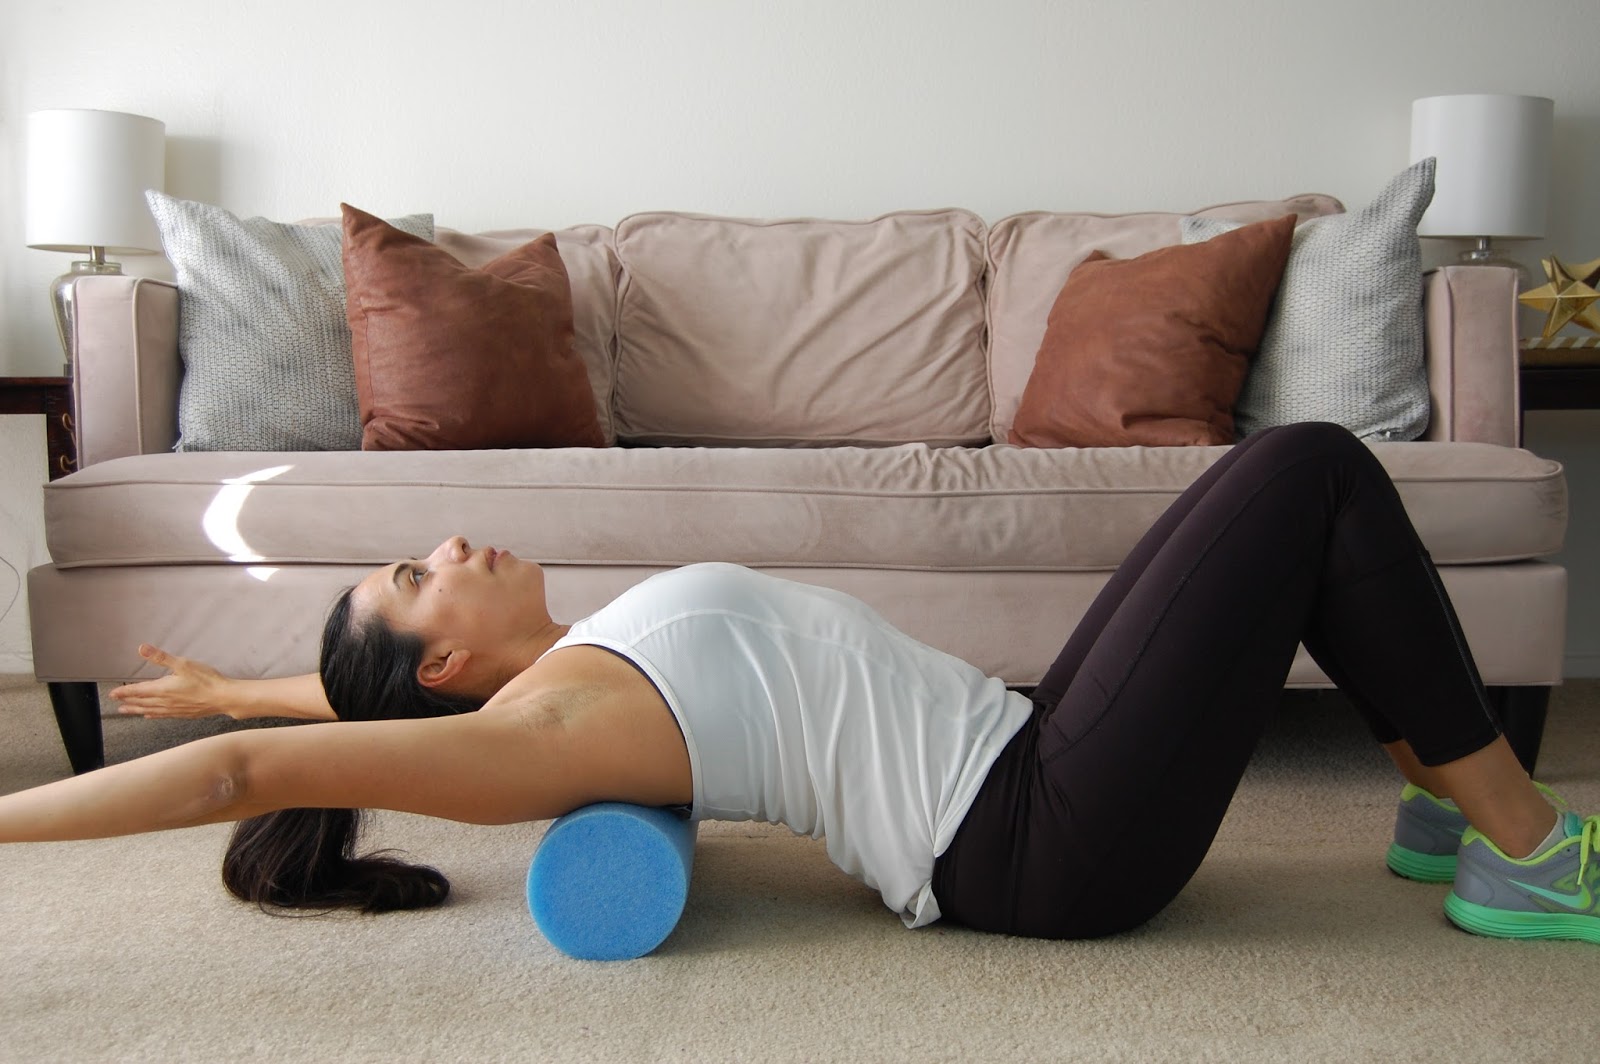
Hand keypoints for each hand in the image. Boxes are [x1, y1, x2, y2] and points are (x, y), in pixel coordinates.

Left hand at [109, 644, 240, 719]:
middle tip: (116, 703)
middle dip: (128, 701)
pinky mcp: (182, 714)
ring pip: (149, 710)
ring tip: (126, 711)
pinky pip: (162, 715)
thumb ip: (161, 657)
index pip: (137, 691)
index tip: (112, 694)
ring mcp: (173, 709)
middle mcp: (165, 701)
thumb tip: (142, 648)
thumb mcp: (183, 664)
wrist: (223, 698)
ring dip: (136, 710)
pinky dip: (153, 715)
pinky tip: (150, 715)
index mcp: (162, 689)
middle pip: (141, 702)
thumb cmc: (206, 680)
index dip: (124, 692)